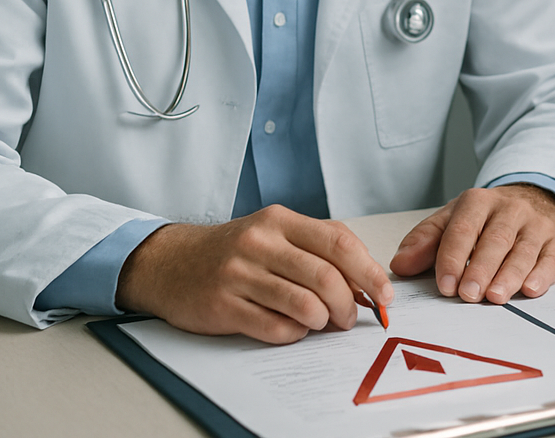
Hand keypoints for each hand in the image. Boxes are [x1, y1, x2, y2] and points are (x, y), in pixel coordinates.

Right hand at [115, 204, 394, 344]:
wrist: (170, 263)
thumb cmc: (235, 251)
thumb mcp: (276, 234)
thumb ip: (318, 250)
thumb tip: (365, 283)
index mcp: (280, 221)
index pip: (339, 242)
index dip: (369, 272)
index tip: (384, 294)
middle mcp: (260, 242)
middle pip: (325, 277)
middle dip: (349, 304)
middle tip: (352, 317)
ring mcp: (239, 274)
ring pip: (304, 304)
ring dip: (324, 321)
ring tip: (323, 323)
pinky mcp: (223, 306)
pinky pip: (274, 328)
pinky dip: (294, 333)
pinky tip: (293, 328)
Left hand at [388, 184, 554, 303]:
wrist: (536, 199)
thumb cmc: (488, 218)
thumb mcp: (454, 219)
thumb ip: (426, 241)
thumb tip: (400, 264)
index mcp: (478, 202)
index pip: (463, 229)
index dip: (452, 258)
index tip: (445, 285)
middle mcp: (510, 209)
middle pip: (495, 240)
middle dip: (481, 269)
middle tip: (469, 295)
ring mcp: (536, 224)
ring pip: (523, 250)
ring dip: (509, 275)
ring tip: (495, 297)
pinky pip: (551, 257)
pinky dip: (542, 274)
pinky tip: (530, 289)